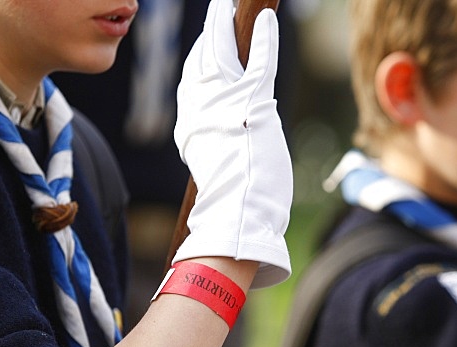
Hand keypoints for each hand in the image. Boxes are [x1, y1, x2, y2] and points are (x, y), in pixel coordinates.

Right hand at [173, 0, 292, 288]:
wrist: (237, 215)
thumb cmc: (235, 207)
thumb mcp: (223, 174)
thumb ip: (225, 151)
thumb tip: (232, 154)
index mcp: (190, 128)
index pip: (192, 84)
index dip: (201, 60)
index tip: (206, 45)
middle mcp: (200, 109)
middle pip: (202, 60)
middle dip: (211, 35)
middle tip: (218, 12)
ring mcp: (224, 103)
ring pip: (223, 51)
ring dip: (228, 24)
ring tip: (232, 6)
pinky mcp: (252, 102)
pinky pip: (259, 61)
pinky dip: (264, 37)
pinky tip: (267, 18)